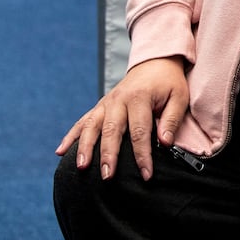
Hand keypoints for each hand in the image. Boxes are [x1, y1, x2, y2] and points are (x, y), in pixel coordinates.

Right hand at [55, 56, 188, 181]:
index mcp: (139, 98)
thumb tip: (165, 143)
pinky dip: (71, 136)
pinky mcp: (99, 106)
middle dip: (108, 155)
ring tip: (82, 167)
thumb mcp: (179, 97)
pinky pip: (82, 121)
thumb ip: (171, 120)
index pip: (140, 131)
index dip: (142, 155)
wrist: (155, 62)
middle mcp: (119, 100)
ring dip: (85, 147)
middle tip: (107, 177)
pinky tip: (60, 151)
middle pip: (111, 130)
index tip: (146, 175)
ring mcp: (106, 103)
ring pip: (91, 126)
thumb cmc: (168, 83)